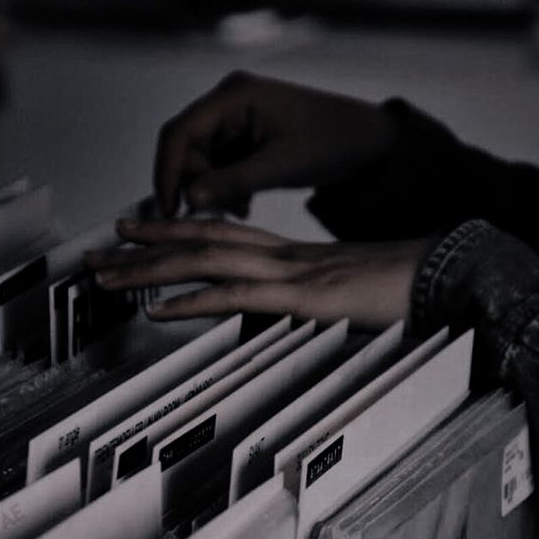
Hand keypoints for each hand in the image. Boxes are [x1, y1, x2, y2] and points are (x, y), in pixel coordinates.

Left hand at [85, 219, 432, 331]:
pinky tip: (158, 309)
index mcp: (290, 252)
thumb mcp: (342, 292)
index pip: (221, 232)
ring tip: (107, 276)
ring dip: (151, 270)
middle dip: (144, 246)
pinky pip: (237, 296)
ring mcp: (289, 273)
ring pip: (205, 262)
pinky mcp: (302, 298)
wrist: (439, 276)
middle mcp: (281, 254)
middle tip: (99, 250)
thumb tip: (278, 310)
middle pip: (199, 239)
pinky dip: (192, 302)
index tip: (138, 229)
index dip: (175, 228)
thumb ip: (305, 297)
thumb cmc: (398, 286)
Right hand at [155, 71, 397, 216]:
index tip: (169, 210)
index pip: (180, 133)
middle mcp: (229, 102)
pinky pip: (219, 163)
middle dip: (197, 183)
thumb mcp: (280, 166)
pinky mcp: (244, 135)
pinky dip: (226, 186)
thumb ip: (232, 181)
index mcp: (235, 96)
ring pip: (202, 159)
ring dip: (213, 188)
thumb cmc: (330, 142)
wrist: (364, 141)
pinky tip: (245, 202)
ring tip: (240, 207)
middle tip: (218, 212)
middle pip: (187, 147)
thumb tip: (189, 199)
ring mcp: (236, 118)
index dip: (168, 173)